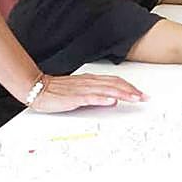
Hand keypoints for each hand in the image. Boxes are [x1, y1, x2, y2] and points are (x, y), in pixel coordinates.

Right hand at [28, 72, 146, 113]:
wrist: (37, 88)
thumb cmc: (56, 91)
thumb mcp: (79, 91)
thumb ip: (96, 94)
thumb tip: (112, 99)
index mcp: (90, 80)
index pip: (115, 81)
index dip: (130, 87)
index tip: (141, 93)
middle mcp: (89, 82)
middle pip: (115, 84)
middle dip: (131, 90)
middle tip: (144, 97)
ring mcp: (82, 89)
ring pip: (107, 89)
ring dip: (122, 93)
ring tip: (135, 98)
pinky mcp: (74, 97)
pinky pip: (91, 97)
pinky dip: (103, 98)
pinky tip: (112, 100)